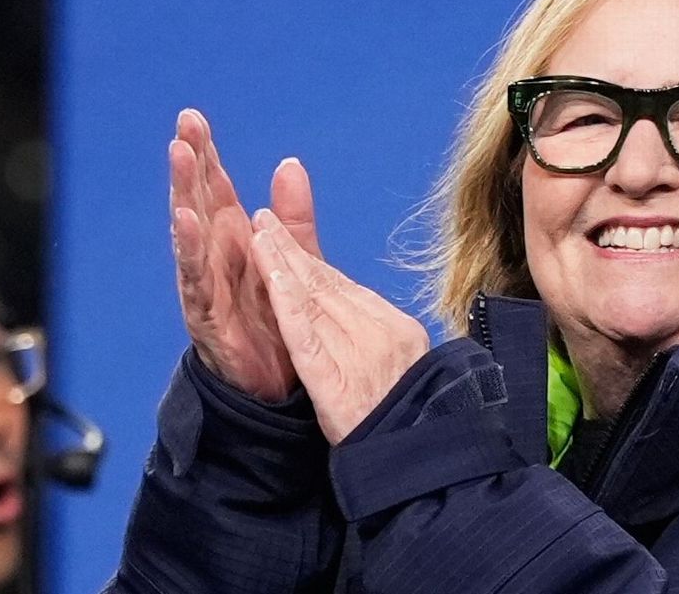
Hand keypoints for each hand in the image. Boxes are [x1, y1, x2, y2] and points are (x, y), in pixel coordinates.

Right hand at [169, 109, 324, 401]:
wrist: (276, 388)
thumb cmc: (275, 323)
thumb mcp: (291, 261)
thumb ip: (292, 218)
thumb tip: (290, 163)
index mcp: (234, 244)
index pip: (216, 191)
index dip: (206, 155)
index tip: (194, 117)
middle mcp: (215, 261)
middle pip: (198, 203)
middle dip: (190, 164)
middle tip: (184, 126)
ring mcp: (207, 288)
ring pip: (191, 235)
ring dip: (185, 195)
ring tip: (180, 159)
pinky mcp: (208, 318)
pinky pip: (197, 281)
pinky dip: (191, 250)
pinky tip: (187, 222)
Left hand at [250, 208, 431, 443]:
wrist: (420, 459)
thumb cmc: (411, 422)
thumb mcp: (407, 372)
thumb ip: (382, 343)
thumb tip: (365, 321)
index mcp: (398, 330)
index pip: (346, 289)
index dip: (312, 261)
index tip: (285, 238)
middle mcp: (381, 334)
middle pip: (328, 285)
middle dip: (292, 251)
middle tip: (263, 219)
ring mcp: (360, 355)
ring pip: (315, 301)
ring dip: (284, 265)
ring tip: (258, 235)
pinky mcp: (337, 379)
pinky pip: (308, 336)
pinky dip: (288, 304)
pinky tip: (271, 279)